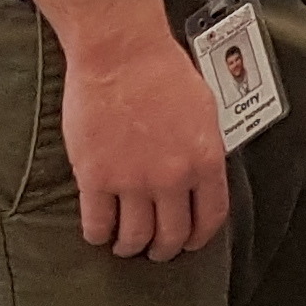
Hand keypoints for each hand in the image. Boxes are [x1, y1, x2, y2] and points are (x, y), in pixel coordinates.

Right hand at [60, 23, 233, 259]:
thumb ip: (203, 148)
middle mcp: (172, 177)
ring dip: (130, 247)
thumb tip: (201, 173)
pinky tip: (99, 232)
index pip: (210, 217)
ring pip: (134, 237)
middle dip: (164, 249)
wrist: (121, 54)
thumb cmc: (162, 71)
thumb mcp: (204, 111)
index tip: (191, 243)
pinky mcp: (95, 178)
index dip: (200, 237)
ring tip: (125, 245)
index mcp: (205, 160)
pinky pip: (97, 224)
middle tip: (156, 250)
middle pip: (171, 235)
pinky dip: (99, 235)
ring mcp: (132, 181)